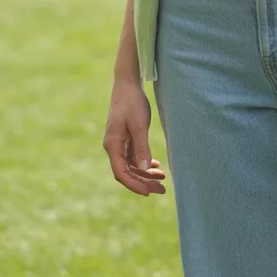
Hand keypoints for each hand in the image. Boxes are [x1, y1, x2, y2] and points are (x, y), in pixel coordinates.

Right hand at [103, 77, 166, 195]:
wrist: (127, 84)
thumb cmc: (132, 102)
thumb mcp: (139, 125)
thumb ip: (142, 148)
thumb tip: (144, 170)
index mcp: (112, 145)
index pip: (121, 173)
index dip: (134, 185)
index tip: (149, 193)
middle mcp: (113, 146)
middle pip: (127, 172)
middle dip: (144, 182)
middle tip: (163, 190)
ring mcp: (118, 143)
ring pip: (131, 166)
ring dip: (145, 174)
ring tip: (163, 179)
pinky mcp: (124, 138)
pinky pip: (133, 157)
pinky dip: (144, 163)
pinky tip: (155, 166)